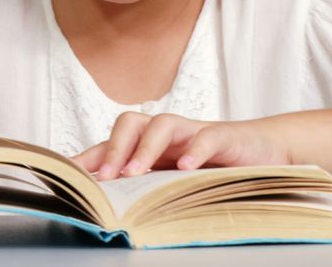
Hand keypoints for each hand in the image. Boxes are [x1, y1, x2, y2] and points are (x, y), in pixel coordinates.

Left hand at [72, 112, 290, 179]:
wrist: (263, 150)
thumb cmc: (213, 167)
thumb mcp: (176, 180)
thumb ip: (148, 188)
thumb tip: (112, 208)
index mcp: (151, 145)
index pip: (113, 143)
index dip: (90, 157)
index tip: (68, 174)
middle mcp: (168, 133)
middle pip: (130, 123)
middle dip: (113, 148)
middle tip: (103, 177)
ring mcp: (194, 131)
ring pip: (163, 125)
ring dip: (145, 148)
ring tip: (135, 173)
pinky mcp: (224, 136)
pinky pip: (206, 137)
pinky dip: (195, 150)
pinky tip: (186, 167)